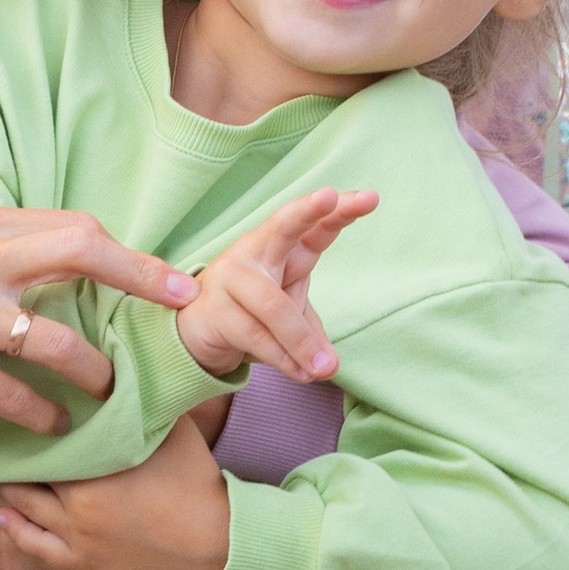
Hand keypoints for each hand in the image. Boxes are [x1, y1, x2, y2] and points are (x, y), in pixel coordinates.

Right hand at [0, 205, 195, 464]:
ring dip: (93, 374)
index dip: (134, 257)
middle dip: (141, 283)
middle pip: (78, 255)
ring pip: (56, 344)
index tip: (179, 281)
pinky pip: (16, 398)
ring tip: (103, 391)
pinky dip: (45, 416)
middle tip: (179, 315)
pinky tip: (54, 426)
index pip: (74, 229)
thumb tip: (73, 259)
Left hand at [0, 409, 234, 569]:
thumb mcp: (168, 427)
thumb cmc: (195, 478)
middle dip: (12, 455)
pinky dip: (13, 529)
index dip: (28, 424)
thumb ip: (136, 400)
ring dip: (7, 488)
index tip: (16, 408)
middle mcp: (75, 501)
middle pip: (26, 472)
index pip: (43, 439)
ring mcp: (75, 536)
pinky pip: (33, 547)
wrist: (216, 540)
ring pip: (22, 507)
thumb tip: (114, 368)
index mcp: (94, 464)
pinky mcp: (82, 563)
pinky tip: (1, 513)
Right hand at [177, 188, 375, 386]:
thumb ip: (313, 333)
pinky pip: (256, 335)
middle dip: (306, 210)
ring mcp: (230, 276)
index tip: (370, 199)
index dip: (340, 212)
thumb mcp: (290, 316)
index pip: (314, 226)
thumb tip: (329, 365)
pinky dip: (284, 359)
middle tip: (328, 196)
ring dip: (302, 342)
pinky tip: (301, 373)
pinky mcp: (214, 309)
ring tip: (324, 368)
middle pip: (282, 225)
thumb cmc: (251, 313)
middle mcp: (255, 251)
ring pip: (274, 306)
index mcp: (281, 247)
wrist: (198, 334)